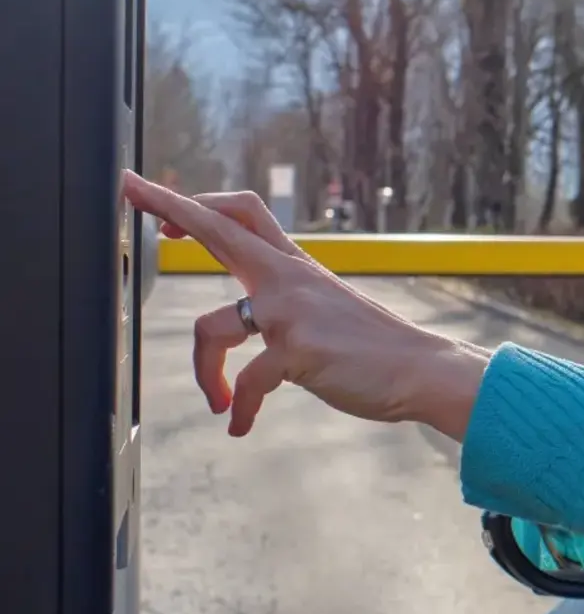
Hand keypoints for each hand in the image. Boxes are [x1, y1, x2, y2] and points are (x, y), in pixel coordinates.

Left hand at [121, 171, 492, 438]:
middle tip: (131, 189)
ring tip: (218, 397)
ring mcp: (291, 313)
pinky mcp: (297, 351)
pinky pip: (247, 382)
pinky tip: (240, 424)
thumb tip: (247, 315)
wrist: (422, 369)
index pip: (240, 215)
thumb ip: (288, 298)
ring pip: (209, 329)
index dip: (193, 201)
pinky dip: (240, 407)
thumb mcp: (328, 306)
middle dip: (171, 207)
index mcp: (295, 267)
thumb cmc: (376, 346)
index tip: (152, 190)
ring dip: (203, 372)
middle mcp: (289, 279)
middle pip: (221, 229)